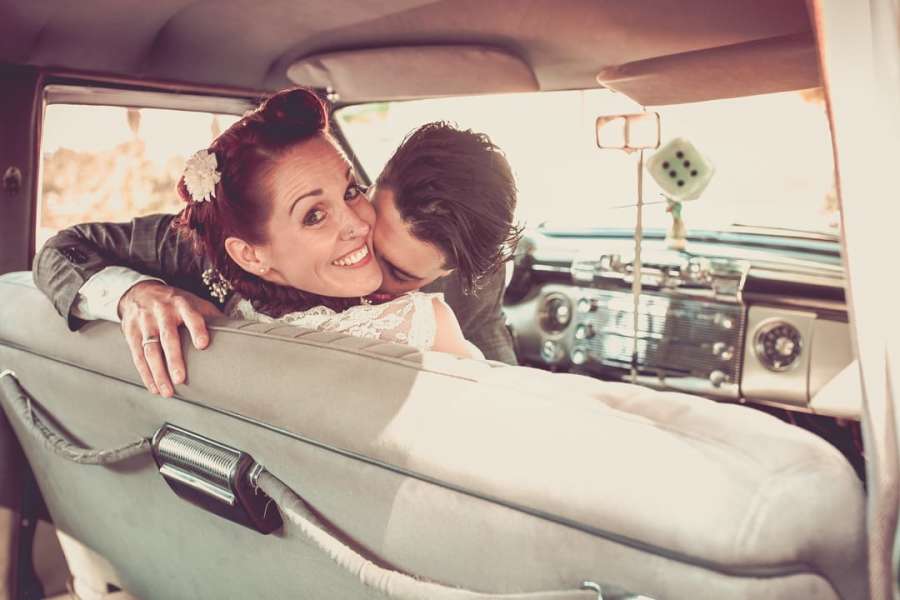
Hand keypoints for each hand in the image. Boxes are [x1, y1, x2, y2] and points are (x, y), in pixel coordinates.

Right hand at [118, 281, 222, 396]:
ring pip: (150, 350)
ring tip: (167, 391)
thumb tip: (238, 331)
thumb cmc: (174, 302)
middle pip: (167, 337)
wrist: (139, 292)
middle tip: (181, 379)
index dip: (197, 329)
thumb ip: (210, 316)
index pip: (191, 316)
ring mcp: (145, 322)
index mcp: (181, 304)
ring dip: (158, 373)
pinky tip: (153, 387)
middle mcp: (162, 312)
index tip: (203, 345)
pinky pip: (137, 356)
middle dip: (174, 359)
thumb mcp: (192, 301)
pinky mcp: (131, 332)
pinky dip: (145, 374)